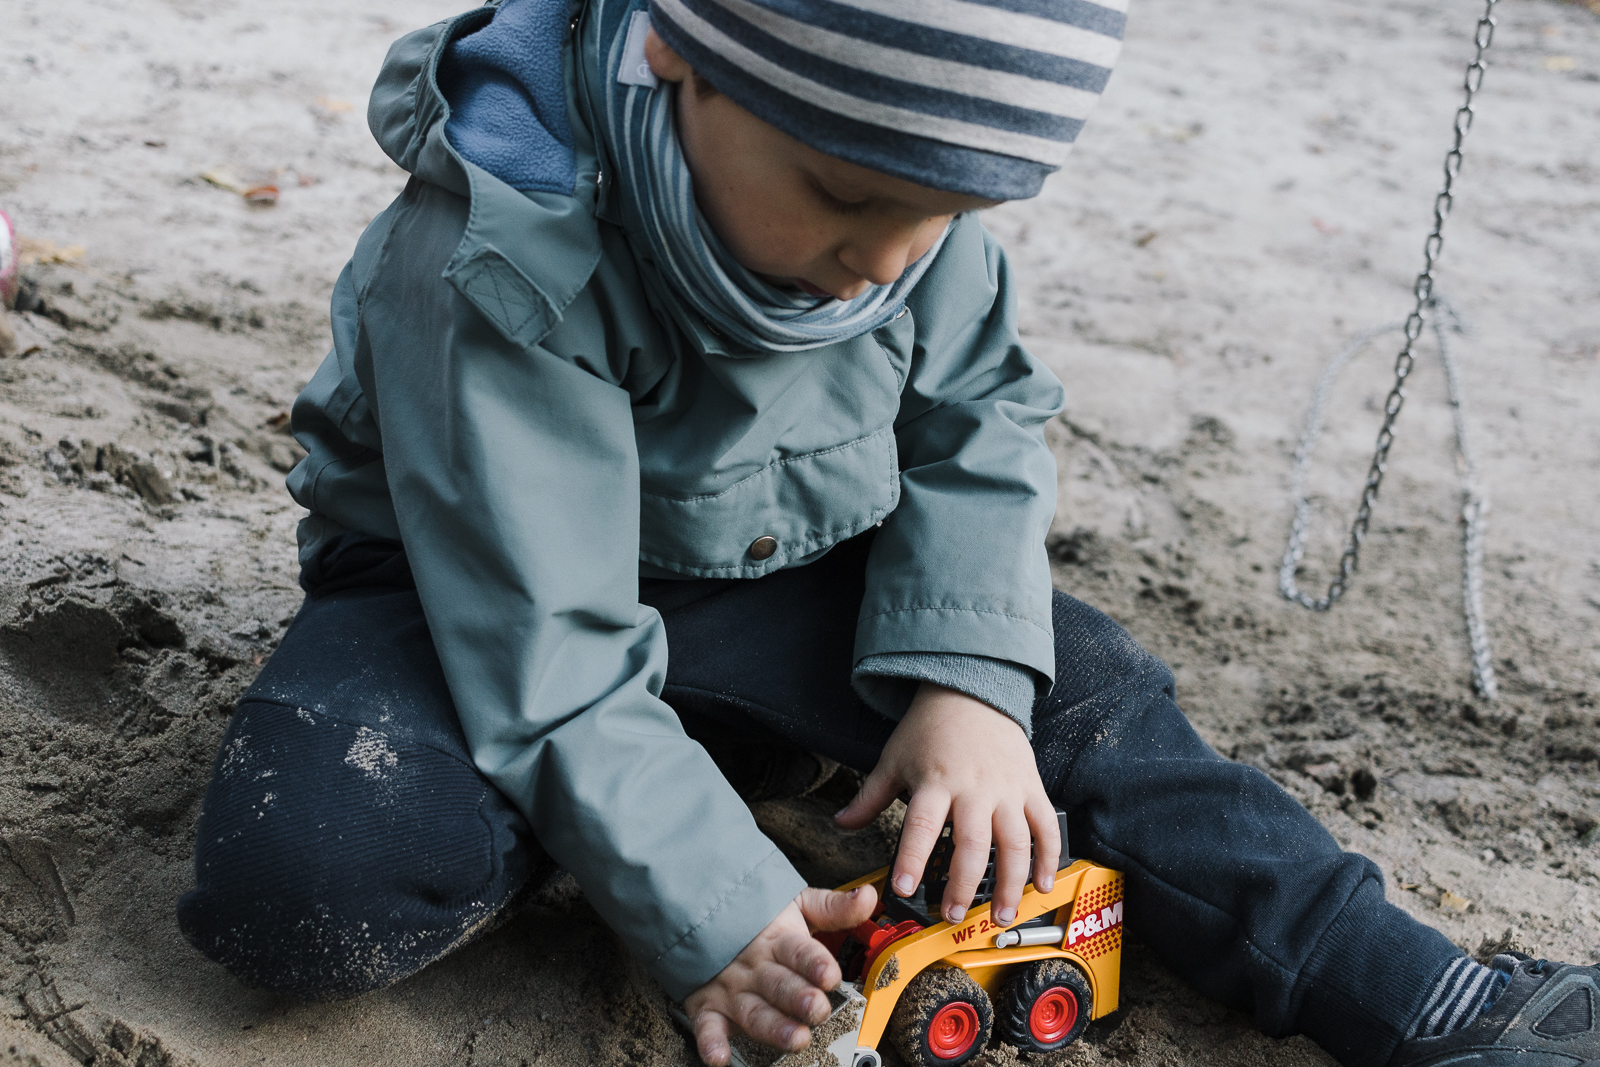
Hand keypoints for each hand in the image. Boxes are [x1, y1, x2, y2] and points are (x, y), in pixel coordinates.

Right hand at [684, 884, 876, 1065]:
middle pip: (780, 985)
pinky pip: (707, 1026)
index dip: (814, 963)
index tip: (830, 975)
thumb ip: (833, 907)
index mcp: (779, 940)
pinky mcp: (708, 1007)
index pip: (800, 951)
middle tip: (817, 1008)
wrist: (703, 914)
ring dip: (772, 1027)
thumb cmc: (757, 916)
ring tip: (794, 1038)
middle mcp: (756, 967)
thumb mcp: (797, 903)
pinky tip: (719, 1056)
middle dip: (799, 998)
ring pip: (754, 1011)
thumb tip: (868, 897)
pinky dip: (710, 1042)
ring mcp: (732, 989)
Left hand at [835, 682, 1059, 927]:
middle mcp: (974, 788)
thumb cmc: (931, 728)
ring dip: (1010, 883)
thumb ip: (870, 798)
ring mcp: (1007, 790)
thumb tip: (841, 823)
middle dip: (962, 884)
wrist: (972, 692)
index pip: (921, 826)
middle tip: (952, 915)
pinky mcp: (1031, 788)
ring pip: (1015, 842)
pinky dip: (1049, 857)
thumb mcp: (894, 760)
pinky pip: (1046, 826)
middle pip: (972, 843)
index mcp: (935, 782)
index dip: (912, 859)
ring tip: (1000, 915)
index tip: (904, 888)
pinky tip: (1043, 885)